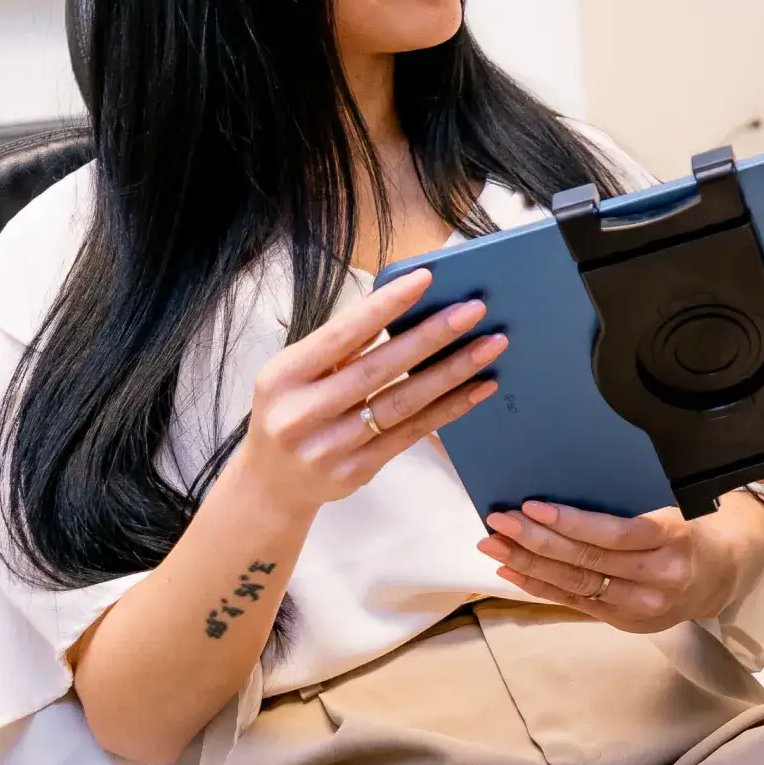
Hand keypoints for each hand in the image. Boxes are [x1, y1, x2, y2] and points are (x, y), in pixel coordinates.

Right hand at [236, 268, 503, 516]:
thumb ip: (340, 342)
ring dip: (453, 372)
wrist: (271, 486)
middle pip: (379, 368)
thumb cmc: (291, 410)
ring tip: (491, 345)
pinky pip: (412, 434)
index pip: (342, 334)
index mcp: (284, 376)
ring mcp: (329, 448)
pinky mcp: (356, 472)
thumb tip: (392, 296)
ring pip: (403, 403)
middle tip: (474, 309)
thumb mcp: (297, 372)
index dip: (385, 305)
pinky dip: (450, 408)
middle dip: (432, 336)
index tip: (426, 278)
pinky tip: (480, 387)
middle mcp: (302, 414)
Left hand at [480, 496, 763, 632]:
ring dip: (527, 564)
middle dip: (535, 541)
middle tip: (498, 522)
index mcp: (672, 539)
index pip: (613, 534)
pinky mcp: (624, 621)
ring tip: (493, 546)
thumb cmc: (694, 527)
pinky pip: (575, 602)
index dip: (569, 522)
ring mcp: (639, 606)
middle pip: (585, 561)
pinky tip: (512, 572)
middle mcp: (655, 578)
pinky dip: (540, 586)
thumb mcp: (674, 506)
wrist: (723, 575)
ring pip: (574, 585)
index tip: (531, 505)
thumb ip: (631, 506)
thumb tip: (570, 484)